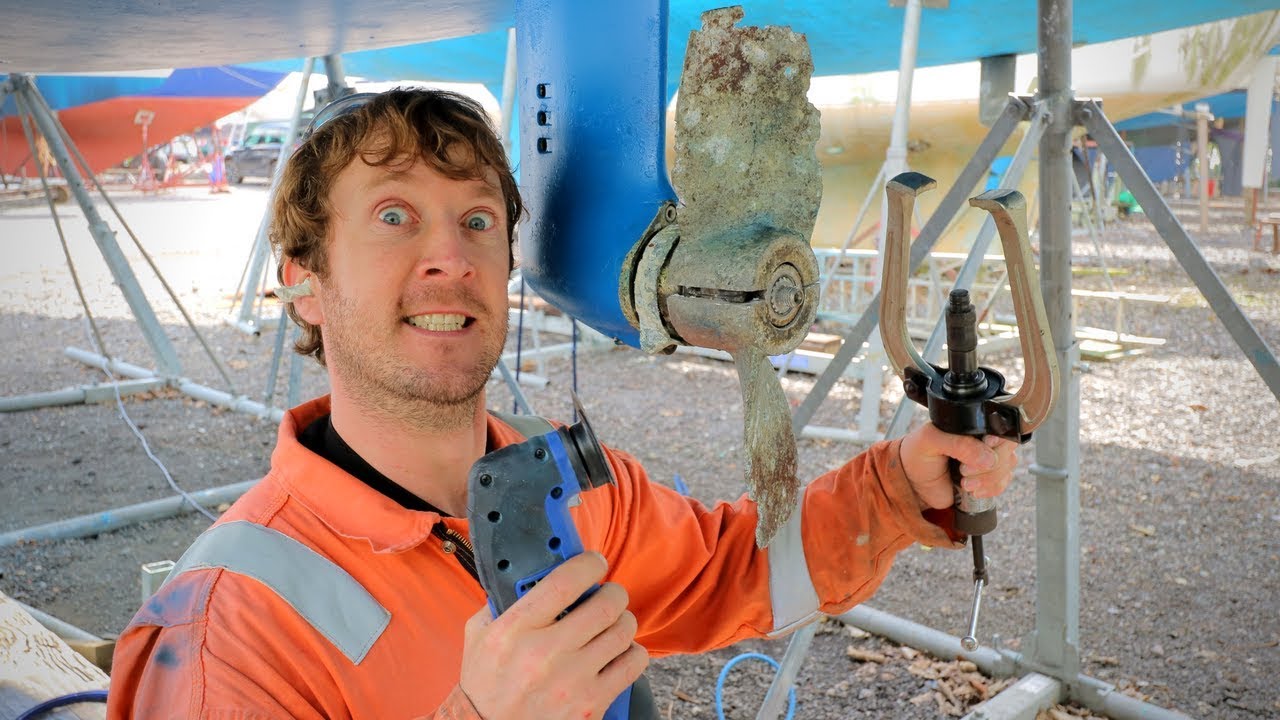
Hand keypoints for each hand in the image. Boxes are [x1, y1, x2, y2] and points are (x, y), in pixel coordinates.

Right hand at [458, 552, 648, 719]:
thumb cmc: (484, 685)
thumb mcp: (479, 636)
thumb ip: (503, 602)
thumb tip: (531, 571)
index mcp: (514, 630)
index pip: (564, 583)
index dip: (588, 565)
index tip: (594, 563)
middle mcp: (544, 654)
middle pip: (605, 605)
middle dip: (613, 592)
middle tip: (608, 594)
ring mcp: (571, 681)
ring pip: (623, 631)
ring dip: (622, 620)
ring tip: (612, 623)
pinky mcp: (590, 704)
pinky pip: (633, 664)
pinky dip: (631, 652)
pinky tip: (617, 652)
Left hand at [898, 423, 1018, 509]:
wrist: (911, 482)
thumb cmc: (917, 455)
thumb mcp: (930, 441)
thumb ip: (957, 444)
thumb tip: (987, 457)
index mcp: (971, 424)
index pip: (999, 427)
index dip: (998, 440)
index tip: (986, 447)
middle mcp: (983, 440)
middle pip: (1007, 449)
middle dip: (988, 465)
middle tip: (963, 471)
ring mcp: (987, 460)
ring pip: (1006, 468)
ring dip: (987, 479)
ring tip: (963, 483)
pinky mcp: (986, 479)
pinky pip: (1002, 484)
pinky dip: (989, 489)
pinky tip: (972, 490)